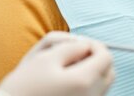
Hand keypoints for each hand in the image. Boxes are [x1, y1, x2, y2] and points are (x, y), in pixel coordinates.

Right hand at [0, 32, 114, 95]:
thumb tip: (86, 45)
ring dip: (92, 71)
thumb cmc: (25, 85)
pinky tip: (66, 81)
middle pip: (109, 72)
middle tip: (76, 53)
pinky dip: (86, 84)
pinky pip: (93, 94)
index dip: (94, 44)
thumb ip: (72, 46)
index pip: (106, 56)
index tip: (79, 43)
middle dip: (97, 58)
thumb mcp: (46, 57)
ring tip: (67, 68)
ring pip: (102, 84)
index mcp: (83, 80)